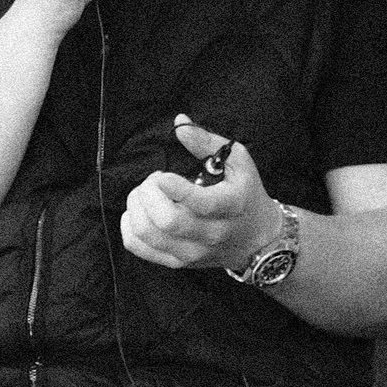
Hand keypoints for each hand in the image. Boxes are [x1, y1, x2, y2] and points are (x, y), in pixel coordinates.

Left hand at [122, 116, 275, 272]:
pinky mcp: (177, 262)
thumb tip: (180, 124)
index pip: (199, 204)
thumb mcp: (238, 162)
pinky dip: (129, 227)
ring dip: (135, 208)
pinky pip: (139, 248)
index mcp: (230, 206)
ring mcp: (193, 252)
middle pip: (168, 221)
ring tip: (143, 194)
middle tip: (153, 182)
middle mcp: (212, 234)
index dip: (173, 187)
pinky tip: (138, 212)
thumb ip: (208, 142)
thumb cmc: (245, 194)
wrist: (256, 238)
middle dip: (149, 194)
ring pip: (149, 235)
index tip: (162, 176)